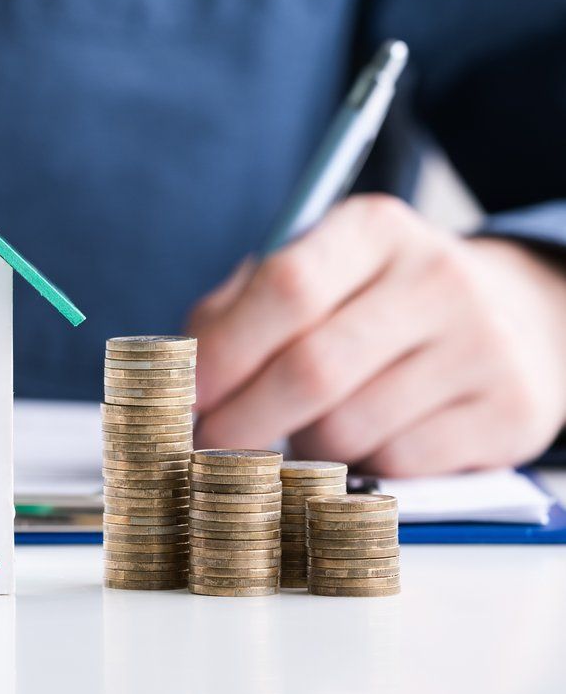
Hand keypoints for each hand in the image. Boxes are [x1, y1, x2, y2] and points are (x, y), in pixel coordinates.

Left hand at [188, 195, 565, 475]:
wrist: (511, 320)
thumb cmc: (370, 303)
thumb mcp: (313, 274)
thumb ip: (236, 309)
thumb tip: (181, 372)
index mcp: (373, 228)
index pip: (286, 286)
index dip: (224, 351)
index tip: (185, 395)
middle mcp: (436, 276)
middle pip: (312, 368)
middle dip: (242, 420)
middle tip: (209, 446)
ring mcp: (482, 345)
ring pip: (348, 428)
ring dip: (303, 446)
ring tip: (304, 430)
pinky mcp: (509, 411)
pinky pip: (398, 463)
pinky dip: (360, 466)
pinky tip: (366, 441)